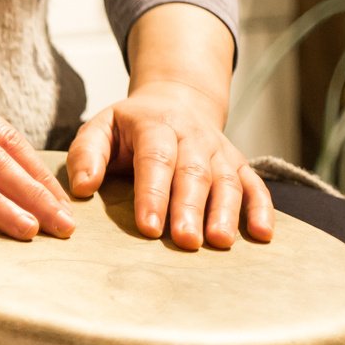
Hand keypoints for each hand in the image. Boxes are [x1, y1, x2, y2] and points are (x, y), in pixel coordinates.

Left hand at [67, 79, 274, 249]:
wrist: (175, 102)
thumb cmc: (129, 126)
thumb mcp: (100, 128)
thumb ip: (87, 154)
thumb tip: (82, 187)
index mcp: (156, 126)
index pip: (155, 160)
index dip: (153, 194)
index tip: (148, 227)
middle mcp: (193, 137)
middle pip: (194, 174)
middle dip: (190, 208)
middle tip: (185, 241)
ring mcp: (219, 151)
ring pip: (227, 181)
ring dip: (225, 212)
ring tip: (219, 242)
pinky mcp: (238, 164)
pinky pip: (254, 185)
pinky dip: (261, 209)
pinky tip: (262, 234)